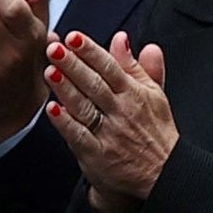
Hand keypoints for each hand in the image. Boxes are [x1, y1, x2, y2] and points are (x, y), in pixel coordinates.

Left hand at [45, 28, 178, 212]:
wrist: (163, 174)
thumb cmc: (154, 132)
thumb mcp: (154, 95)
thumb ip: (136, 66)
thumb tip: (121, 38)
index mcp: (135, 95)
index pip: (111, 68)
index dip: (92, 52)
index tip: (74, 37)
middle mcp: (122, 112)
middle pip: (95, 85)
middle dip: (73, 65)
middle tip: (53, 48)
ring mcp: (109, 134)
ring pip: (85, 108)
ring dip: (66, 89)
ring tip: (50, 71)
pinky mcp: (97, 155)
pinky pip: (79, 136)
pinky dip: (66, 123)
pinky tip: (52, 109)